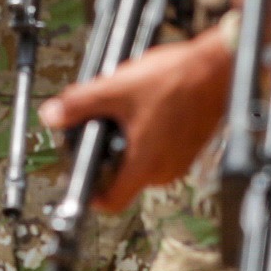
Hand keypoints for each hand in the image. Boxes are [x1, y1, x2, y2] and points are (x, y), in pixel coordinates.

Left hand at [41, 21, 234, 209]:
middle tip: (104, 124)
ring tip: (129, 110)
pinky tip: (149, 107)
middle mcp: (164, 171)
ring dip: (129, 142)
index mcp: (144, 164)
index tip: (81, 176)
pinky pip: (160, 151)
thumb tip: (51, 115)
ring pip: (142, 162)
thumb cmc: (177, 80)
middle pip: (124, 177)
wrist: (218, 68)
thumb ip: (80, 104)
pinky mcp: (189, 149)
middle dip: (108, 154)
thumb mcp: (117, 88)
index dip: (91, 194)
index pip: (111, 202)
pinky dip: (148, 136)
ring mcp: (179, 161)